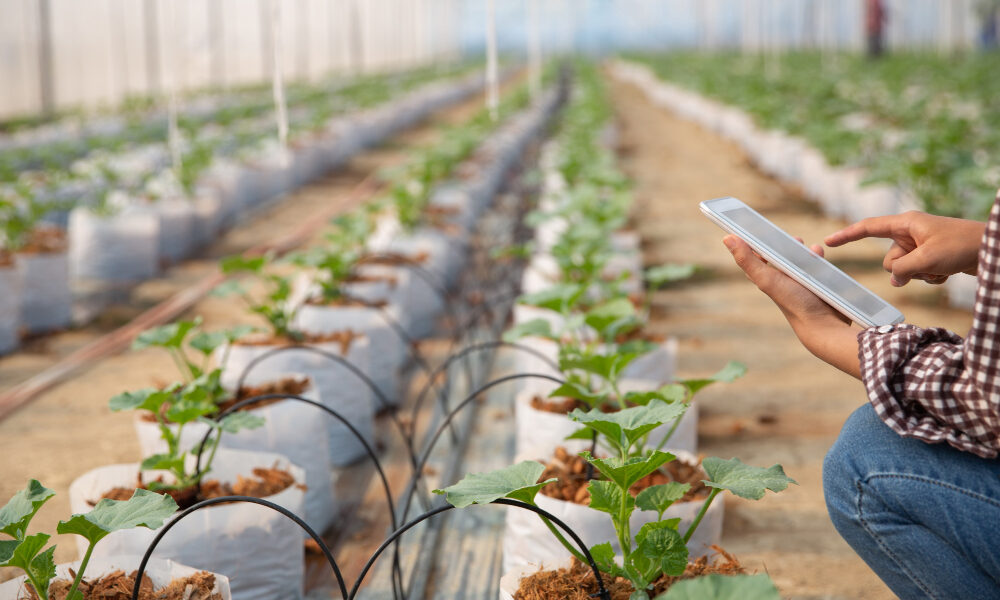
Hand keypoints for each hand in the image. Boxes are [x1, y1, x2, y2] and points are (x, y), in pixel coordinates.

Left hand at [723, 235, 847, 329]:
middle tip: (791, 239)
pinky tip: (818, 252)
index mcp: (765, 277)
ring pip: (797, 257)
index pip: (755, 254)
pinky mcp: (814, 281)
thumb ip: (747, 260)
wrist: (822, 323)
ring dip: (801, 248)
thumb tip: (727, 238)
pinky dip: (816, 256)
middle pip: (777, 253)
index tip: (757, 226)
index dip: (754, 240)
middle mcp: (779, 278)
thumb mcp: (766, 279)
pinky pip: (814, 263)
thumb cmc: (793, 303)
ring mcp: (797, 280)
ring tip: (805, 245)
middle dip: (783, 242)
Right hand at [825, 211, 984, 286]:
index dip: (846, 235)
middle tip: (927, 265)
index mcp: (906, 223)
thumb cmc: (962, 246)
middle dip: (904, 269)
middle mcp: (910, 233)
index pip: (868, 227)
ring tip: (940, 268)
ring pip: (903, 269)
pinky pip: (917, 273)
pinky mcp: (930, 257)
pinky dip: (929, 276)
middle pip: (889, 259)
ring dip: (919, 275)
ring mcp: (920, 246)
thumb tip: (895, 280)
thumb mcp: (926, 259)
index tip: (828, 242)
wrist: (992, 250)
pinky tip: (946, 272)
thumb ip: (902, 270)